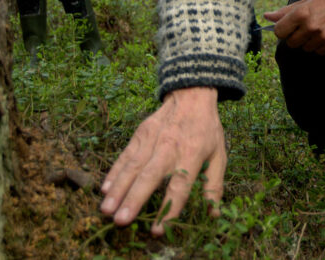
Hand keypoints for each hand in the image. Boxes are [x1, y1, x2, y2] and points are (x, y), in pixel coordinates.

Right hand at [100, 87, 225, 234]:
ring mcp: (152, 139)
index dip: (170, 209)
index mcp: (193, 154)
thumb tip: (213, 215)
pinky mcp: (140, 134)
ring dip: (118, 189)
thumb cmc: (207, 130)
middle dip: (134, 199)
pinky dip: (114, 172)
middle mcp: (170, 147)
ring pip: (132, 167)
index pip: (180, 186)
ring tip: (107, 210)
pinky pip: (125, 155)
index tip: (158, 230)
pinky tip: (104, 188)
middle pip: (150, 176)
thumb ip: (215, 186)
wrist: (192, 94)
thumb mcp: (219, 155)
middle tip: (121, 221)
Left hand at [264, 0, 324, 53]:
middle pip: (291, 43)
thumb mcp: (307, 0)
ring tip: (319, 29)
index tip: (289, 26)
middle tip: (305, 27)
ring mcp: (323, 37)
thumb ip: (286, 11)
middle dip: (295, 36)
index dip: (282, 30)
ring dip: (309, 41)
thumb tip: (267, 16)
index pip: (279, 31)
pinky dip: (321, 45)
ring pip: (306, 49)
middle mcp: (311, 27)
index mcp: (302, 13)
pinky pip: (319, 52)